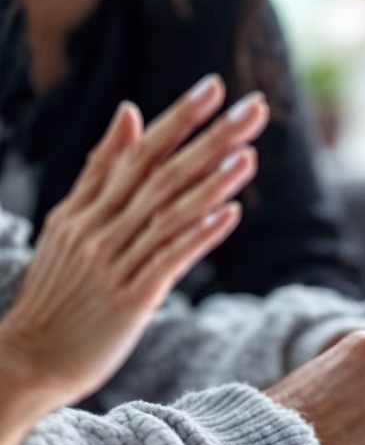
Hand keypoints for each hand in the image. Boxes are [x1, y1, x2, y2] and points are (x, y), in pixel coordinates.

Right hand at [0, 74, 266, 414]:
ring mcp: (114, 264)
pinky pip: (168, 261)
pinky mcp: (130, 299)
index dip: (177, 118)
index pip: (138, 152)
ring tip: (248, 154)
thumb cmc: (59, 294)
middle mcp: (98, 229)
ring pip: (167, 213)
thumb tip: (130, 111)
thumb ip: (102, 170)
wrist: (29, 358)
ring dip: (211, 183)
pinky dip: (198, 236)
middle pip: (160, 173)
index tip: (214, 87)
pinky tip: (229, 215)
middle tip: (253, 109)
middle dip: (209, 138)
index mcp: (85, 209)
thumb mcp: (70, 223)